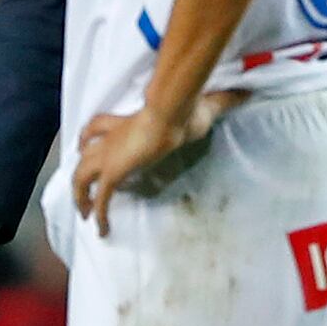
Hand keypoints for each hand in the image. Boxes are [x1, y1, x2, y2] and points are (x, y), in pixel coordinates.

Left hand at [70, 90, 232, 231]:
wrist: (171, 115)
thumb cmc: (184, 110)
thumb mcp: (204, 105)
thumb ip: (221, 100)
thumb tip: (247, 95)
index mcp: (127, 122)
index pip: (98, 125)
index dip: (87, 135)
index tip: (83, 143)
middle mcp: (111, 138)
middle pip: (83, 154)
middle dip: (80, 170)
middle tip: (81, 188)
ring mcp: (108, 156)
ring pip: (80, 178)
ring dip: (81, 196)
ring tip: (86, 214)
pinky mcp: (113, 173)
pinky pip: (100, 199)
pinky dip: (99, 215)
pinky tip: (103, 230)